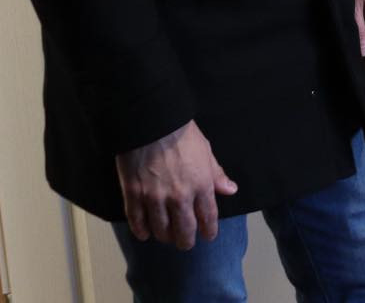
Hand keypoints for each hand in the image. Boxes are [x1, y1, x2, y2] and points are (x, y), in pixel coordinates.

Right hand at [114, 120, 236, 249]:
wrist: (151, 122)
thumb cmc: (181, 133)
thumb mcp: (206, 151)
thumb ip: (217, 174)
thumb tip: (230, 190)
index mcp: (201, 185)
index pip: (208, 217)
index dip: (209, 230)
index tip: (208, 236)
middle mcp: (179, 197)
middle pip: (184, 231)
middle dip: (186, 241)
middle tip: (185, 243)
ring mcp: (155, 198)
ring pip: (161, 230)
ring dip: (164, 236)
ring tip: (166, 236)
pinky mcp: (134, 195)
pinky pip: (137, 222)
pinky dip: (141, 231)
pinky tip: (144, 234)